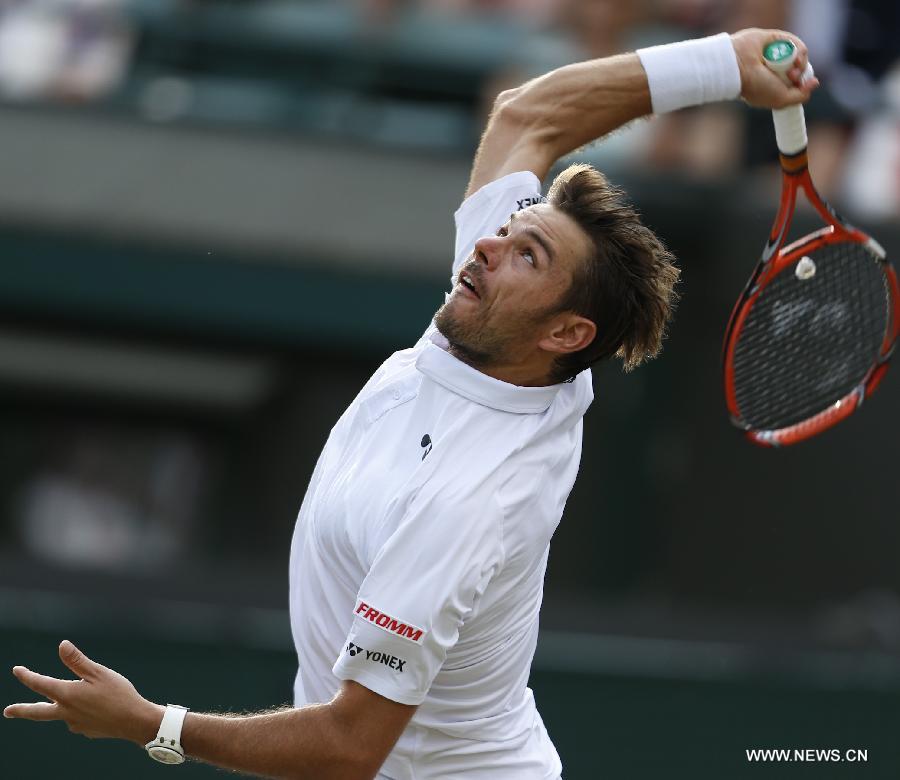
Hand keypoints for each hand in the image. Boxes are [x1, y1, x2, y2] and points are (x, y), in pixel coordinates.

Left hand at [4, 640, 163, 744]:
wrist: (133, 721)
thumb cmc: (118, 694)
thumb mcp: (99, 672)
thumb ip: (77, 661)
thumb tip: (62, 646)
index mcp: (68, 694)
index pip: (41, 684)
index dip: (27, 676)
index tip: (17, 670)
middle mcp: (66, 712)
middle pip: (37, 712)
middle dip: (21, 710)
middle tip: (8, 712)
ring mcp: (75, 724)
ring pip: (62, 714)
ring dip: (63, 706)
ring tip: (82, 698)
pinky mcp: (86, 731)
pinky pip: (78, 720)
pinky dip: (82, 713)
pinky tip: (98, 709)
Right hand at [731, 28, 819, 108]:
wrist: (739, 66)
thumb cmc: (755, 86)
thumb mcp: (781, 99)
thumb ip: (800, 96)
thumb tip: (815, 82)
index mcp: (772, 85)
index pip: (795, 82)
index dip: (802, 84)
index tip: (799, 86)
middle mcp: (775, 69)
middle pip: (800, 69)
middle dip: (801, 74)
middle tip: (792, 77)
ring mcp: (776, 54)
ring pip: (799, 56)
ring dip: (801, 62)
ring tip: (792, 68)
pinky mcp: (776, 39)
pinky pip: (796, 43)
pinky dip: (799, 50)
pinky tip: (794, 57)